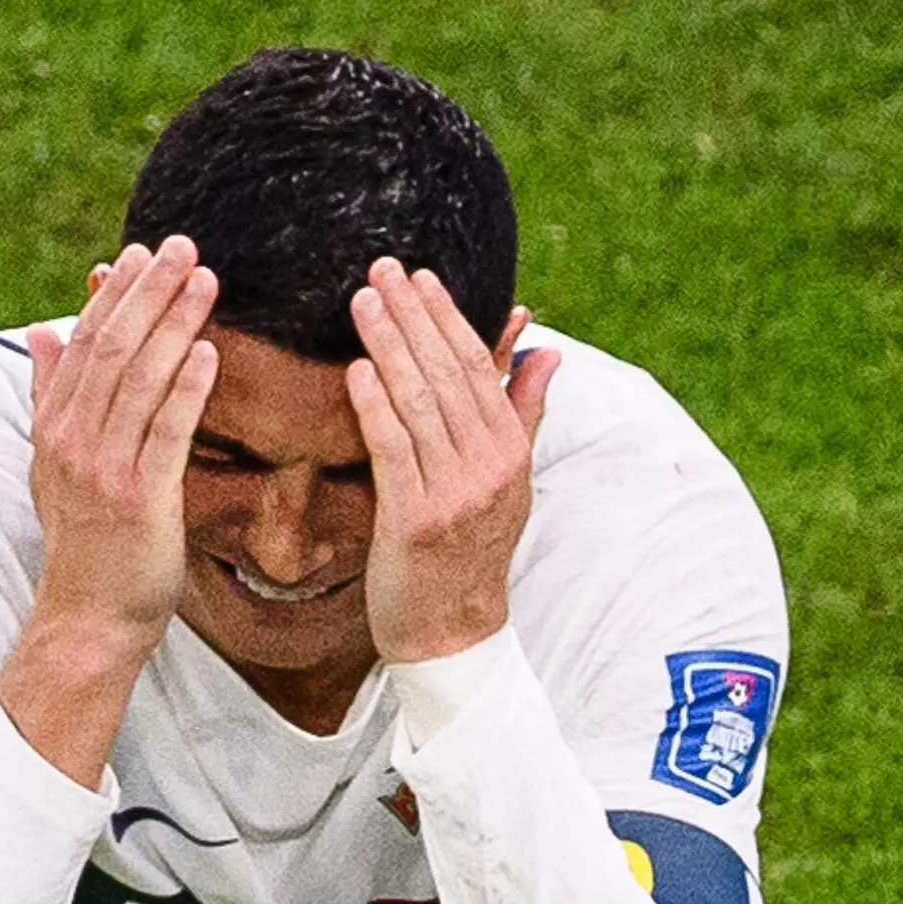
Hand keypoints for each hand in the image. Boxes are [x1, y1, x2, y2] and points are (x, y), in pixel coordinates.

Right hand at [1, 239, 218, 785]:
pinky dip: (186, 389)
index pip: (82, 341)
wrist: (88, 619)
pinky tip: (208, 352)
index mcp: (52, 426)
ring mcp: (103, 469)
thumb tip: (42, 331)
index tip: (142, 252)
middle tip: (183, 246)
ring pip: (138, 378)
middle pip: (111, 347)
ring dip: (174, 323)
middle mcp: (72, 441)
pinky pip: (166, 432)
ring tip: (205, 281)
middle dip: (148, 292)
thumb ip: (49, 395)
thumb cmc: (84, 543)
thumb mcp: (52, 464)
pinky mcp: (141, 499)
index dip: (114, 293)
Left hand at [344, 259, 557, 664]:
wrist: (453, 633)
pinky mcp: (415, 521)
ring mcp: (455, 494)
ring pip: (420, 403)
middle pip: (448, 374)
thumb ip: (524, 411)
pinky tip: (357, 370)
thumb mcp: (511, 480)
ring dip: (389, 346)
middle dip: (413, 316)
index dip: (448, 317)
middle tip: (380, 269)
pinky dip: (375, 405)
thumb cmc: (472, 552)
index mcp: (510, 451)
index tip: (419, 276)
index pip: (480, 367)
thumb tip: (545, 350)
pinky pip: (393, 450)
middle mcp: (489, 467)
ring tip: (362, 303)